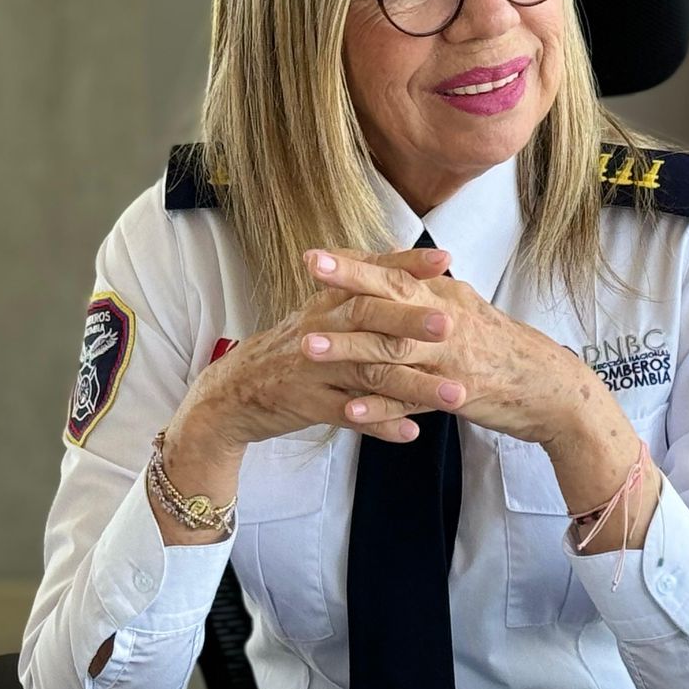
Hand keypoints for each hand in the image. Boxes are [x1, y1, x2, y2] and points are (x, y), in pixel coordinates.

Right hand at [174, 245, 466, 451]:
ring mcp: (314, 368)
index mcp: (329, 301)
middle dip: (410, 320)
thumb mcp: (320, 312)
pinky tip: (411, 433)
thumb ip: (358, 286)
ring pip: (369, 374)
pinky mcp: (308, 404)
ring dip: (414, 386)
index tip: (445, 260)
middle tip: (450, 323)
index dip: (405, 266)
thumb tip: (403, 255)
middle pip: (367, 318)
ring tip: (455, 395)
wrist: (233, 392)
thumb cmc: (290, 348)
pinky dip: (381, 425)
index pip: (370, 275)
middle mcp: (322, 329)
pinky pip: (350, 416)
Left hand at [304, 250, 598, 444]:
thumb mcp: (468, 310)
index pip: (398, 272)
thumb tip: (395, 264)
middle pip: (394, 296)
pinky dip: (380, 408)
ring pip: (393, 350)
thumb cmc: (505, 348)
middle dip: (349, 282)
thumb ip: (429, 290)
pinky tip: (350, 411)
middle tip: (310, 269)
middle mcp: (447, 322)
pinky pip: (411, 402)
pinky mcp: (456, 396)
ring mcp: (450, 360)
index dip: (358, 263)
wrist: (551, 388)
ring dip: (349, 348)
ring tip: (308, 347)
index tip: (317, 254)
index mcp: (447, 298)